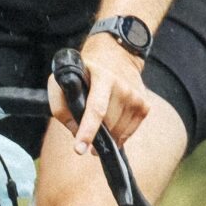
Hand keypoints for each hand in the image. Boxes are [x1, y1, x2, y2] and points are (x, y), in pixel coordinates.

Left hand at [48, 36, 151, 153]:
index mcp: (102, 77)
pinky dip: (118, 135)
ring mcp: (136, 96)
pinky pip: (129, 132)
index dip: (87, 131)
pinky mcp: (145, 105)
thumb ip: (60, 105)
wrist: (117, 56)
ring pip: (117, 132)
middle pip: (107, 124)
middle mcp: (122, 86)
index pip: (96, 109)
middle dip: (94, 136)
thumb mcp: (63, 78)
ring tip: (99, 127)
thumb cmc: (85, 72)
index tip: (79, 150)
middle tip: (84, 137)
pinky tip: (111, 125)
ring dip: (106, 136)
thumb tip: (74, 130)